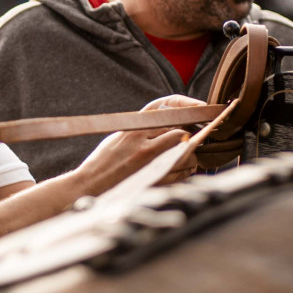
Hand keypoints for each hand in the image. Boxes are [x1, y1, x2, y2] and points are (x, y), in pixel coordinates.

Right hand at [76, 95, 205, 194]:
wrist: (91, 185)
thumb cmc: (105, 161)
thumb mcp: (121, 137)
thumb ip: (145, 130)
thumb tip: (176, 129)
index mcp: (134, 128)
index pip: (168, 110)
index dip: (188, 107)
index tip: (202, 107)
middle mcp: (143, 142)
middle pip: (181, 133)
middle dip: (189, 138)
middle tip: (191, 141)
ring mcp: (150, 162)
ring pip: (186, 154)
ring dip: (189, 157)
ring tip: (181, 159)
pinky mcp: (156, 179)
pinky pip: (182, 172)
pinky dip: (185, 171)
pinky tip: (178, 171)